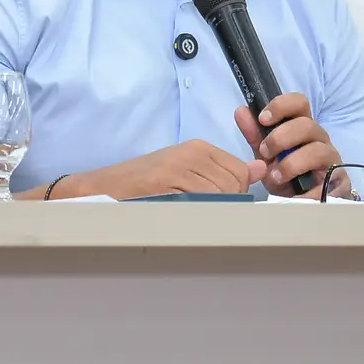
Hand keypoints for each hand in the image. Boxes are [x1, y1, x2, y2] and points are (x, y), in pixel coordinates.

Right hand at [61, 140, 264, 200]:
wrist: (104, 187)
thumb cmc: (145, 183)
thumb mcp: (186, 170)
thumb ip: (223, 171)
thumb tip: (259, 169)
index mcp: (199, 148)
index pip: (241, 171)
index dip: (237, 192)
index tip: (220, 202)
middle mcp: (191, 153)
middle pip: (234, 184)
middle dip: (227, 203)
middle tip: (201, 211)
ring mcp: (178, 167)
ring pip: (220, 195)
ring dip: (211, 211)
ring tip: (189, 214)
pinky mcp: (165, 183)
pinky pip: (199, 203)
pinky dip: (196, 215)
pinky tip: (180, 215)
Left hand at [234, 93, 343, 198]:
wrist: (303, 202)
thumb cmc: (286, 173)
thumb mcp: (267, 155)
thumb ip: (255, 135)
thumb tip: (241, 111)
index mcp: (302, 126)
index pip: (299, 102)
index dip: (281, 106)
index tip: (263, 119)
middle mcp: (319, 138)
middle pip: (307, 125)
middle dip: (281, 138)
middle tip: (265, 153)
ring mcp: (331, 158)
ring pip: (317, 151)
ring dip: (292, 163)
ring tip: (275, 176)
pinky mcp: (340, 181)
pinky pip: (327, 182)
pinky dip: (308, 191)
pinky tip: (294, 195)